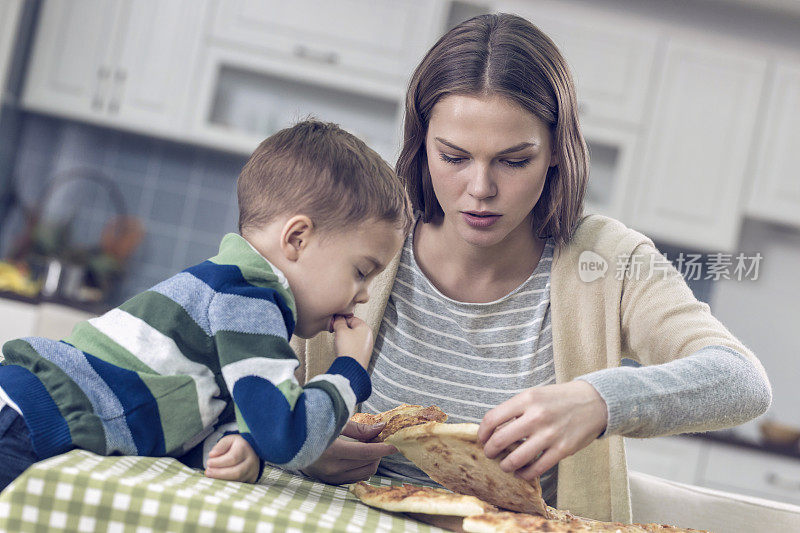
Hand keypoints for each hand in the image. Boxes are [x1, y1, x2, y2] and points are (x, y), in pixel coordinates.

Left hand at [205, 434, 260, 483]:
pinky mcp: (251, 479)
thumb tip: (212, 455)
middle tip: (208, 472)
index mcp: (245, 448)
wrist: (252, 450)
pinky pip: (238, 484)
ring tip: (211, 476)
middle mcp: (251, 461)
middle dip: (219, 474)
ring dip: (222, 479)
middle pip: (236, 472)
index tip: (208, 463)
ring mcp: (252, 471)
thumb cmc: (238, 445)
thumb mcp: (229, 440)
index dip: (219, 462)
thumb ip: (220, 446)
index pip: (232, 458)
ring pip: (237, 480)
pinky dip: (227, 483)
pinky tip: (219, 480)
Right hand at [301, 420, 396, 483]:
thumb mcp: (335, 423)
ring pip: (364, 473)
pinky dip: (362, 468)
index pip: (366, 452)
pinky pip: (355, 478)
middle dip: (378, 453)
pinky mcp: (329, 482)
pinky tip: (360, 457)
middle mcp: (331, 467)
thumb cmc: (313, 427)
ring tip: (369, 447)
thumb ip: (359, 428)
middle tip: (378, 440)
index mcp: (332, 450)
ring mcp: (330, 477)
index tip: (394, 445)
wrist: (289, 442)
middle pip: (368, 464)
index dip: (382, 448)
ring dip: (372, 461)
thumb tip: (380, 429)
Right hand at [332, 315, 373, 368]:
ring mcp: (366, 346)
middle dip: (343, 330)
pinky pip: (353, 347)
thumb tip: (338, 318)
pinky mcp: (362, 355)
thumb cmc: (348, 349)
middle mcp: (368, 337)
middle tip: (336, 333)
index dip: (341, 320)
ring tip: (339, 343)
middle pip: (353, 328)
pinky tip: (343, 350)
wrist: (351, 367)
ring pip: (353, 338)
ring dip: (345, 339)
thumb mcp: (341, 330)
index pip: (351, 318)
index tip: (335, 323)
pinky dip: (347, 347)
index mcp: (365, 328)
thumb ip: (339, 322)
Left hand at [477, 381, 607, 481]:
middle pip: (500, 440)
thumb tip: (491, 430)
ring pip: (516, 459)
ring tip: (505, 465)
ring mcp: (550, 434)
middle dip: (490, 451)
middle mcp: (537, 416)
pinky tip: (521, 471)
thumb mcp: (534, 395)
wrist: (594, 402)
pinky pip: (536, 469)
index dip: (482, 432)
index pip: (492, 418)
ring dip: (505, 465)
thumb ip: (515, 410)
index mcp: (527, 399)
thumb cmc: (559, 399)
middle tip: (490, 454)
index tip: (482, 439)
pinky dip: (524, 474)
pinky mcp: (563, 450)